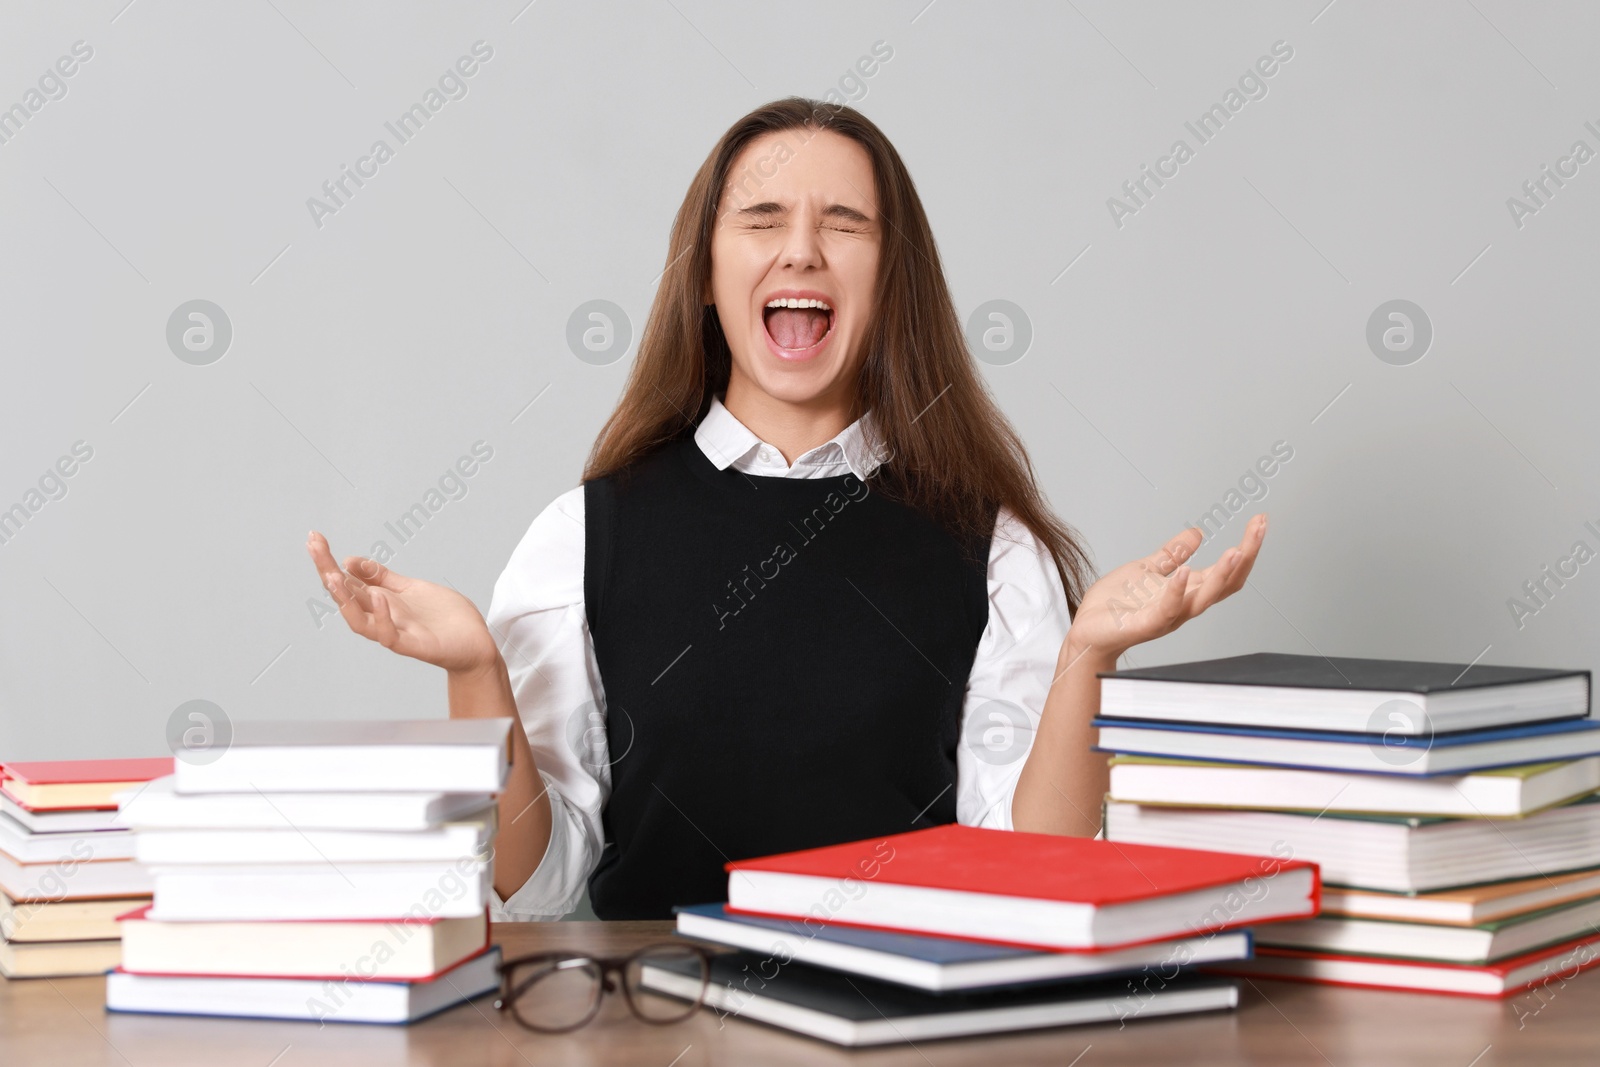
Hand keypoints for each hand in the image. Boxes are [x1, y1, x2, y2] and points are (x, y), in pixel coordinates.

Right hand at [306, 530, 500, 673]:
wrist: (475, 643)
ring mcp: (396, 632)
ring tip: (333, 575)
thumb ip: (381, 577)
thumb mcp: (410, 588)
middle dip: (327, 572)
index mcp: (380, 601)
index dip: (328, 561)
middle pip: (345, 597)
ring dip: (344, 600)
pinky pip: (389, 636)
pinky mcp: (414, 645)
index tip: (314, 537)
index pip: (346, 581)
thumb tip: (348, 561)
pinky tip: (380, 598)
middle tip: (315, 547)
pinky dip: (382, 618)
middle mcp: (382, 617)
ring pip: (359, 622)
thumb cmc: (444, 618)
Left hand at [1066, 514, 1266, 660]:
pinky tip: (1184, 572)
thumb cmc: (1115, 606)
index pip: (1228, 570)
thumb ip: (1172, 554)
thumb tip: (1197, 533)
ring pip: (1205, 598)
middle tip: (1260, 527)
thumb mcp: (1146, 569)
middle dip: (1247, 554)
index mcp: (1188, 590)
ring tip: (1237, 551)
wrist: (1088, 631)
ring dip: (1222, 574)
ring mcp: (1168, 616)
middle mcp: (1185, 604)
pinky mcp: (1146, 624)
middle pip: (1227, 582)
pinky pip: (1167, 610)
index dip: (1247, 546)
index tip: (1260, 521)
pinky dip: (1177, 592)